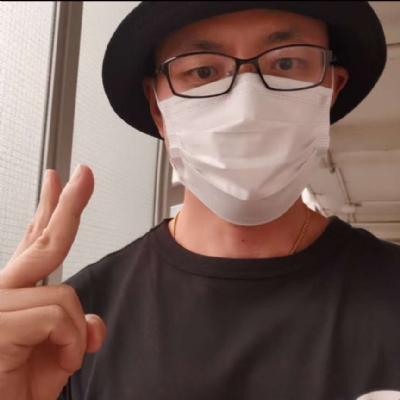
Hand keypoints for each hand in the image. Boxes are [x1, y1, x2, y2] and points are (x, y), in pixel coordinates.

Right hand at [0, 165, 106, 399]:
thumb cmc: (17, 392)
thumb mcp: (58, 358)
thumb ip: (76, 331)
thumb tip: (96, 325)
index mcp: (18, 292)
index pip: (35, 240)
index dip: (49, 208)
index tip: (57, 179)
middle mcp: (3, 291)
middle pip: (45, 240)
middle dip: (69, 204)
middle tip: (84, 173)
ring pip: (65, 295)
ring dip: (72, 334)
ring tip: (58, 358)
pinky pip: (57, 317)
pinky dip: (66, 344)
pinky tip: (52, 361)